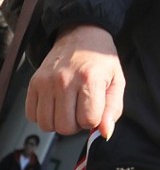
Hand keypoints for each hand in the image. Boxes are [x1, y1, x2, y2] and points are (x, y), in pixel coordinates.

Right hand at [25, 24, 123, 138]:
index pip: (88, 120)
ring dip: (59, 122)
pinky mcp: (33, 83)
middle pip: (65, 127)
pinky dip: (44, 116)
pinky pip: (32, 116)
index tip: (95, 109)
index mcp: (89, 79)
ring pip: (47, 125)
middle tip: (82, 109)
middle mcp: (65, 80)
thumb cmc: (101, 60)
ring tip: (69, 107)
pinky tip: (56, 104)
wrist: (81, 36)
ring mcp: (46, 82)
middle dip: (76, 124)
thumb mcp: (117, 81)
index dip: (94, 120)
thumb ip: (113, 109)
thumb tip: (105, 133)